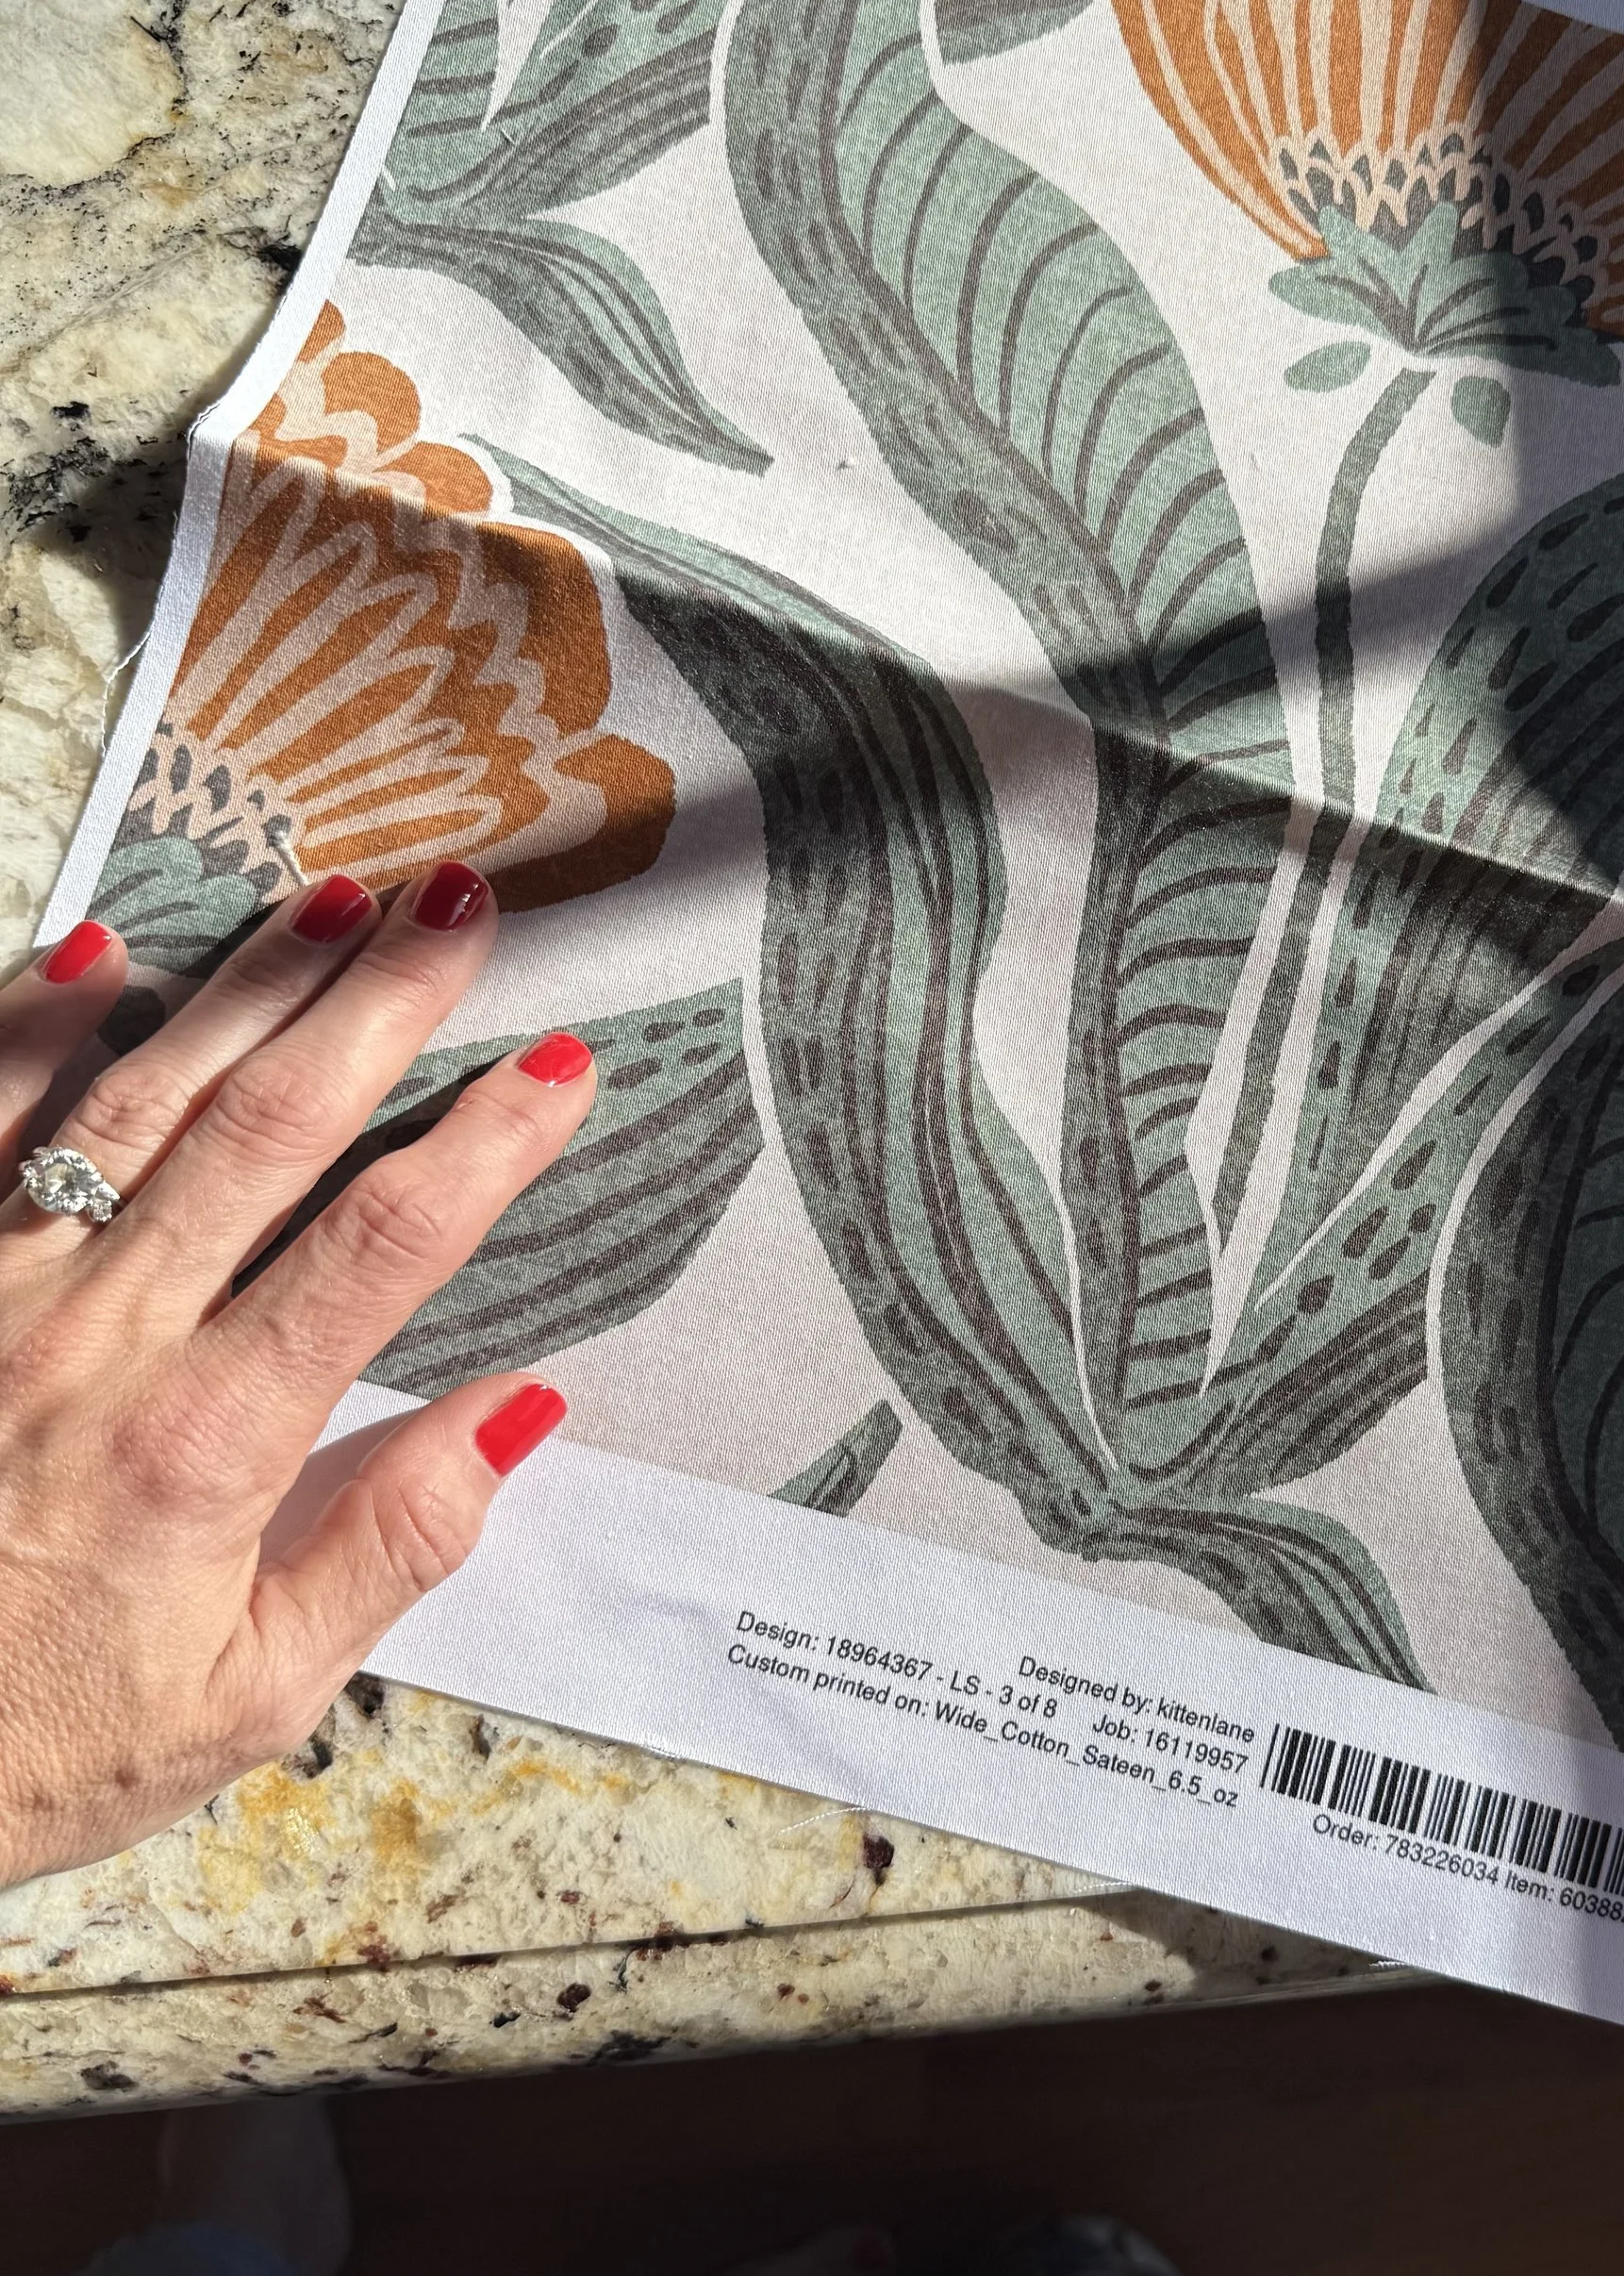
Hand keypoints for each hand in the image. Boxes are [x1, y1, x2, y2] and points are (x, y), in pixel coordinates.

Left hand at [0, 865, 592, 1887]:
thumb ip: (390, 1545)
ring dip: (251, 985)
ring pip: (137, 1097)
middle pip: (271, 1128)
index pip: (383, 1246)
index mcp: (206, 1441)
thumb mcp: (246, 1700)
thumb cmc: (29, 1743)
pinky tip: (101, 953)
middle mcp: (98, 1337)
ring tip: (343, 892)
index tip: (559, 1067)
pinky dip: (32, 1027)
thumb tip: (518, 1411)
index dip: (487, 1144)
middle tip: (465, 906)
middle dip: (382, 1002)